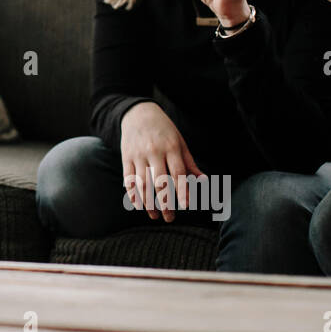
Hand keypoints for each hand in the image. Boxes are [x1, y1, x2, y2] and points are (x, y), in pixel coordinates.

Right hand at [120, 102, 205, 221]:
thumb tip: (204, 181)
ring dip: (148, 202)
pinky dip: (132, 193)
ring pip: (143, 183)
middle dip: (165, 202)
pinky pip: (128, 178)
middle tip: (170, 218)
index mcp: (171, 148)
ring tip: (154, 216)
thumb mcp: (180, 142)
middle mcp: (154, 152)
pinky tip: (137, 205)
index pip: (178, 173)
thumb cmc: (164, 130)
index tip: (185, 206)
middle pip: (160, 181)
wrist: (138, 113)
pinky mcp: (126, 157)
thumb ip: (190, 163)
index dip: (182, 191)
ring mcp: (138, 155)